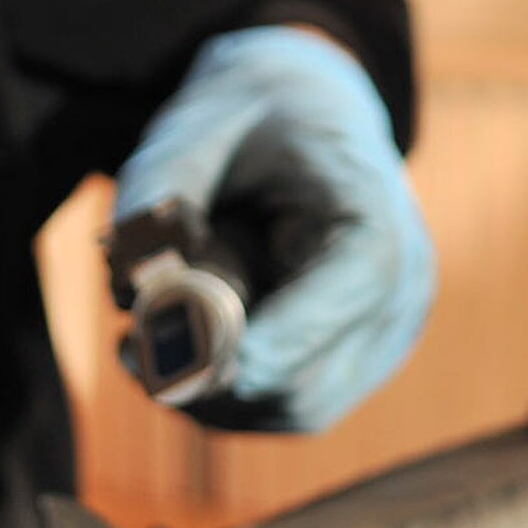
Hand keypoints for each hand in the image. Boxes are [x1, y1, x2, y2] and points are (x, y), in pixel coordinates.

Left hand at [114, 25, 434, 431]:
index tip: (189, 361)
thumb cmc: (248, 119)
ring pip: (291, 409)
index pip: (349, 295)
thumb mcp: (195, 126)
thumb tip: (131, 291)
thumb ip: (158, 192)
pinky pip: (282, 409)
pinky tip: (172, 356)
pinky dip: (223, 397)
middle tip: (127, 347)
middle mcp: (400, 293)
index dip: (272, 339)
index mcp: (378, 218)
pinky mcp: (349, 369)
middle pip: (310, 378)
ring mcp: (381, 341)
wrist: (300, 118)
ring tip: (137, 346)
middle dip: (214, 378)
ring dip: (210, 395)